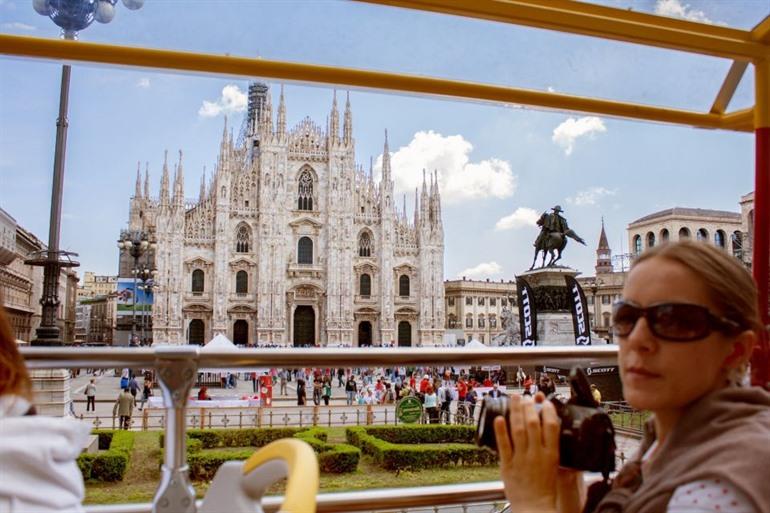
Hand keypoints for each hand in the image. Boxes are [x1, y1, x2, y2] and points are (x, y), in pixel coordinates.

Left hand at [494, 394, 559, 512]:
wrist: (535, 508)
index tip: (545, 401)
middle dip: (529, 407)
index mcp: (551, 454)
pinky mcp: (508, 465)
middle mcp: (537, 454)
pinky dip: (501, 431)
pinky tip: (499, 418)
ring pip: (518, 430)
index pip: (551, 426)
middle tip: (526, 396)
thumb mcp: (555, 466)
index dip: (547, 410)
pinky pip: (504, 445)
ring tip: (514, 398)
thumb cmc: (545, 489)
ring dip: (515, 411)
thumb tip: (550, 429)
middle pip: (533, 424)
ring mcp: (521, 459)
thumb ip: (551, 448)